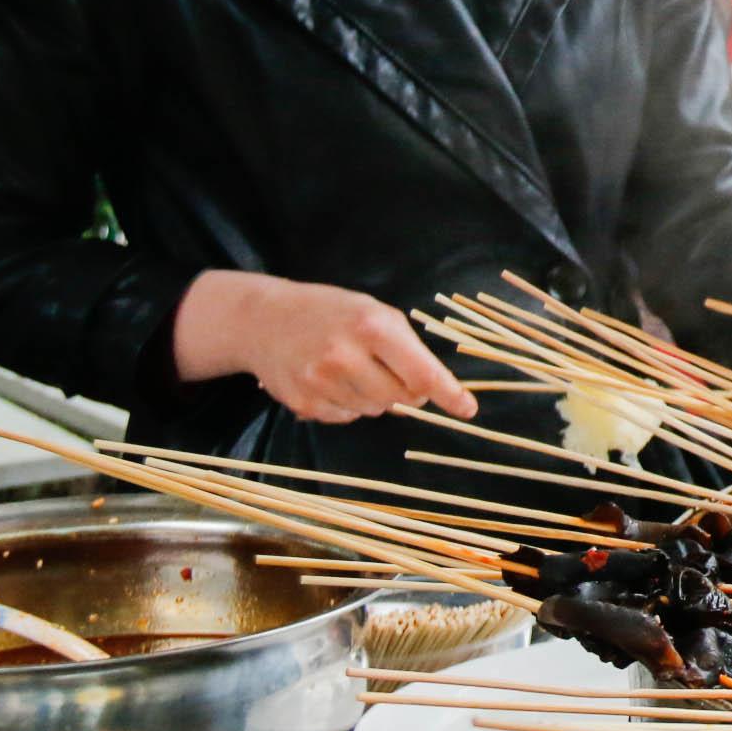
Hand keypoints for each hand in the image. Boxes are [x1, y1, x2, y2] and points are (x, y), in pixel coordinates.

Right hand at [171, 272, 477, 424]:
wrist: (263, 320)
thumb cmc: (333, 313)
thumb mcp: (375, 314)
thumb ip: (408, 349)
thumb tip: (431, 393)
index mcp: (372, 327)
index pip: (422, 371)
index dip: (449, 393)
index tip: (468, 409)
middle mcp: (345, 354)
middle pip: (401, 398)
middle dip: (405, 390)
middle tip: (388, 369)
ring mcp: (320, 381)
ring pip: (375, 410)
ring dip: (375, 396)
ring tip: (352, 368)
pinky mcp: (303, 402)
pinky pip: (346, 417)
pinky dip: (348, 404)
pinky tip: (331, 379)